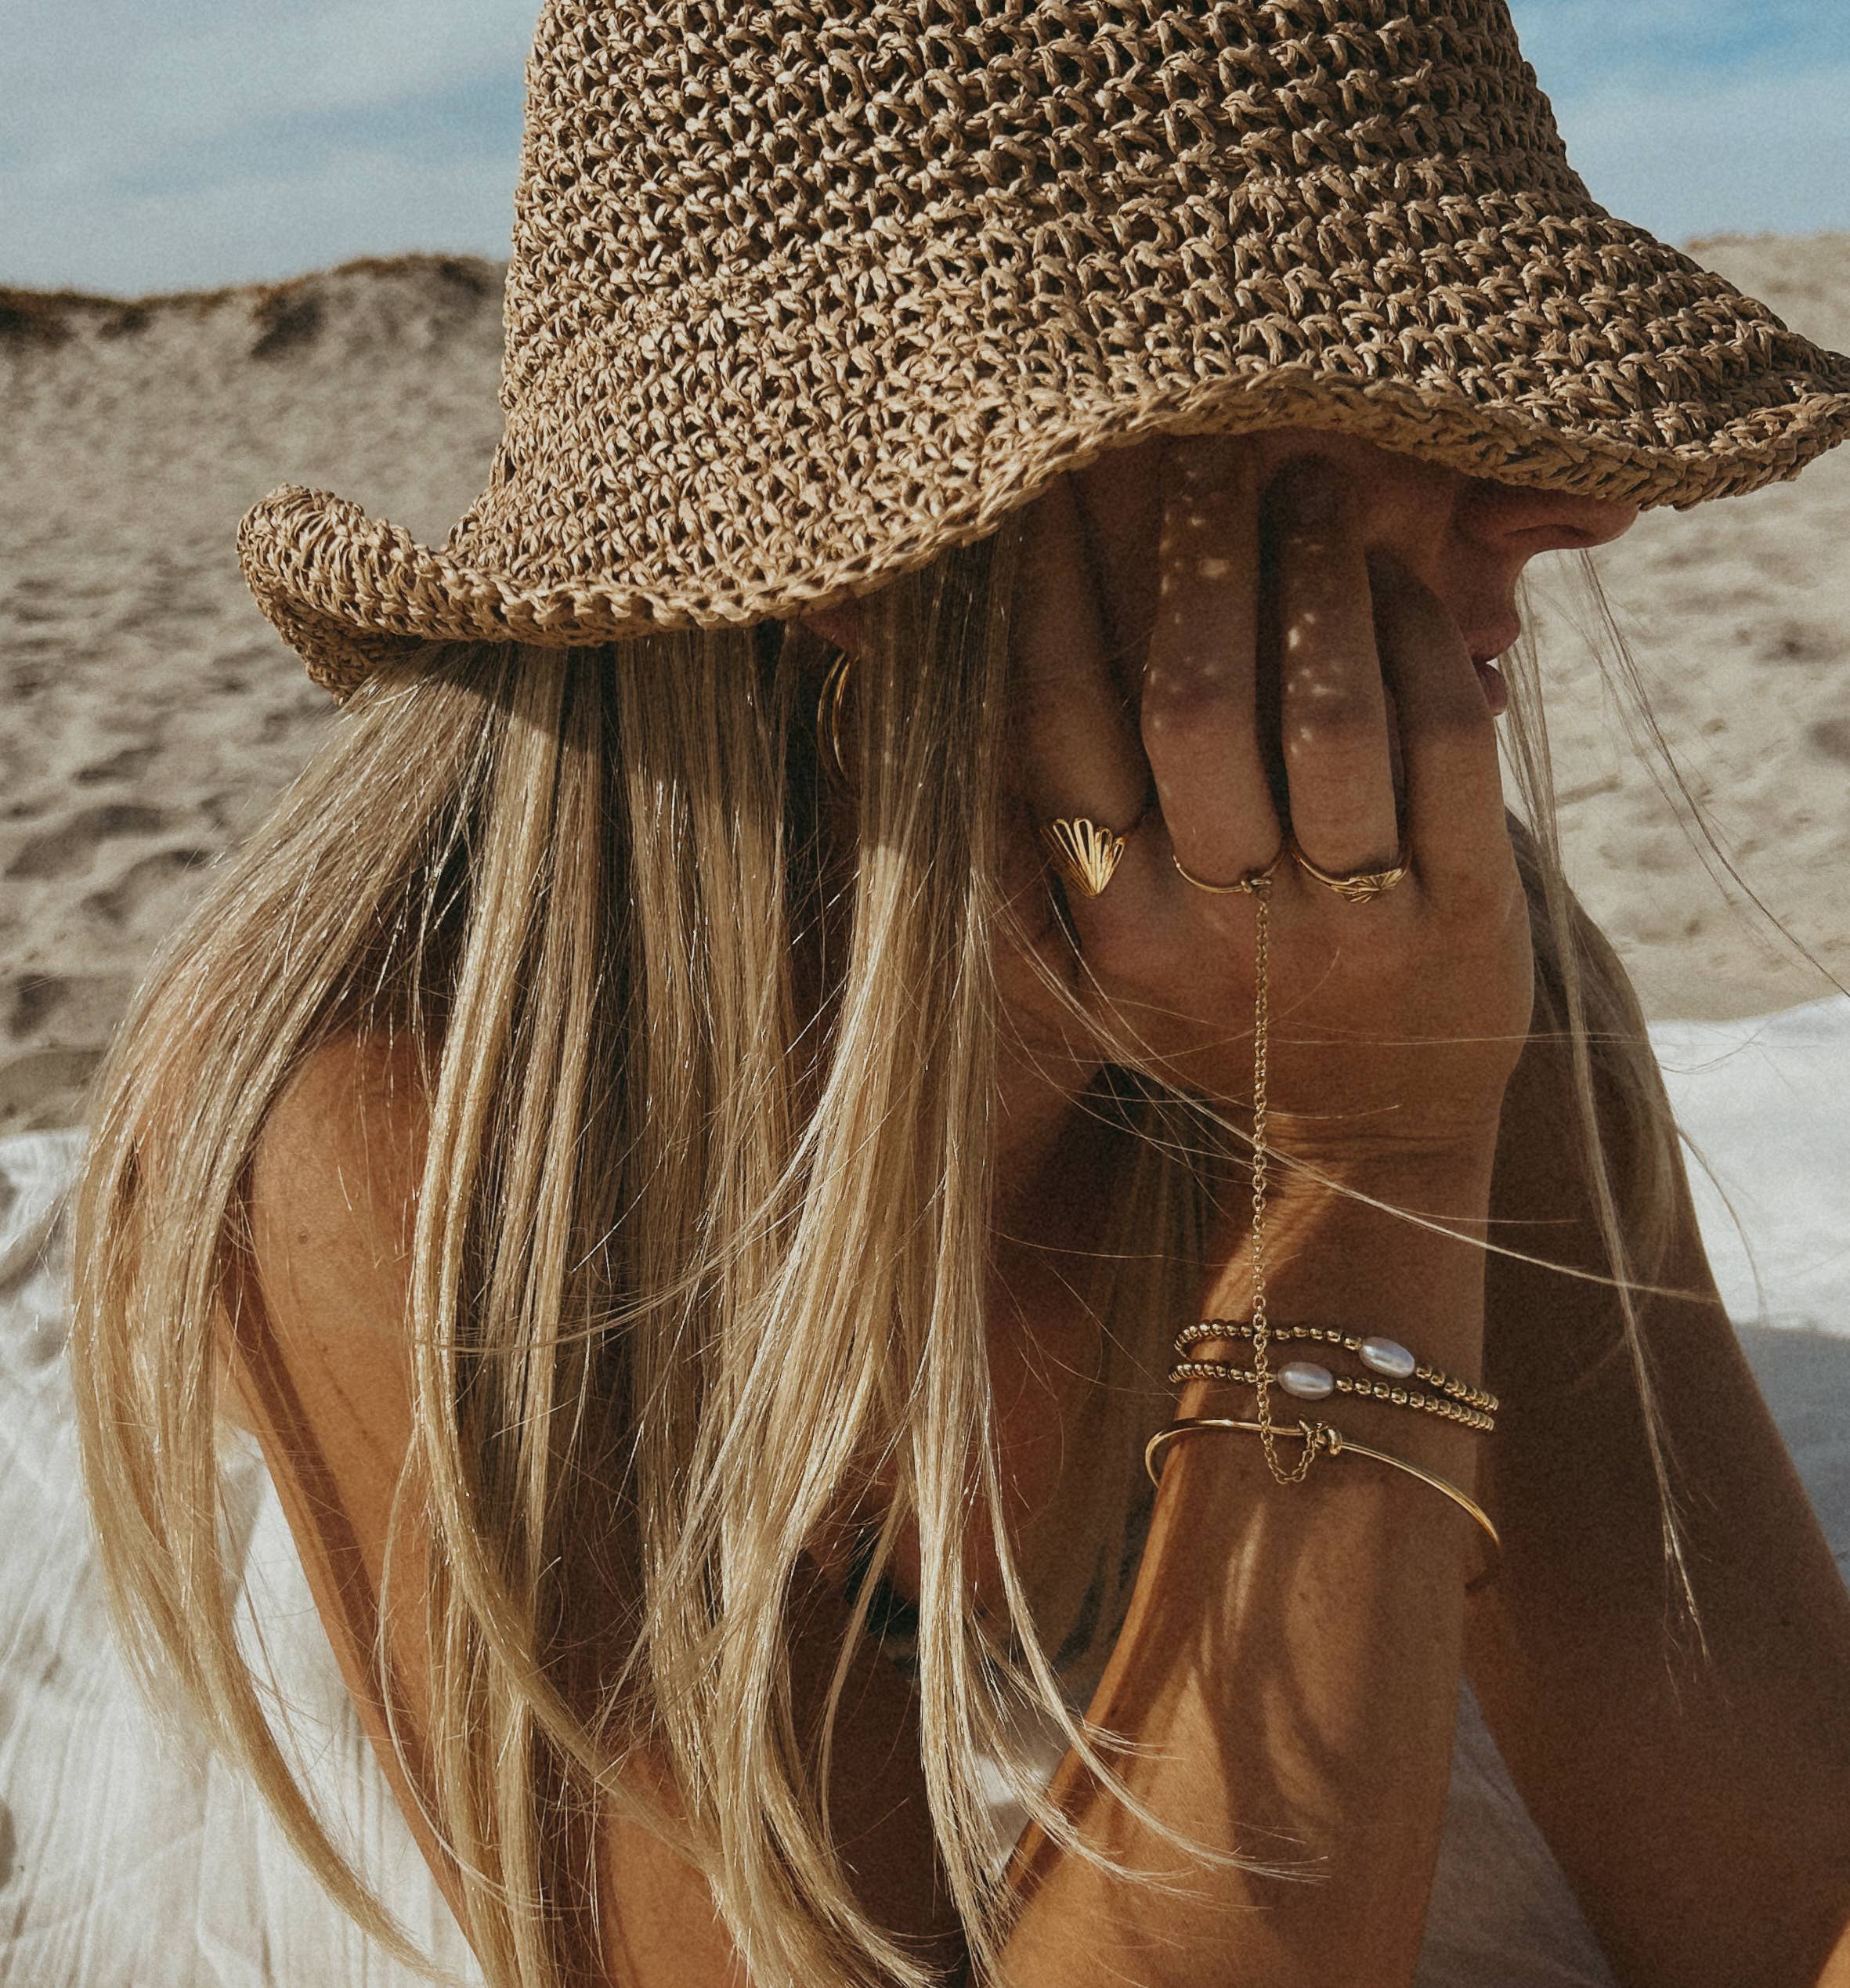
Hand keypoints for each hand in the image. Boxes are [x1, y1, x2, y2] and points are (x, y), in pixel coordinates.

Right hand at [997, 434, 1533, 1182]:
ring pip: (1331, 713)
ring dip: (1320, 574)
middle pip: (1194, 700)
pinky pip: (1445, 744)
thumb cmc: (1214, 1006)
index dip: (1052, 587)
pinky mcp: (1463, 918)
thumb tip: (923, 647)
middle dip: (1198, 550)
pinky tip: (1398, 582)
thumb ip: (1021, 831)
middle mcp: (1215, 928)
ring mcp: (1344, 926)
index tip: (1059, 478)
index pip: (1057, 723)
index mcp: (1106, 920)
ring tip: (1312, 482)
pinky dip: (1424, 640)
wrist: (1363, 1140)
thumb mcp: (1098, 946)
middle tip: (1208, 445)